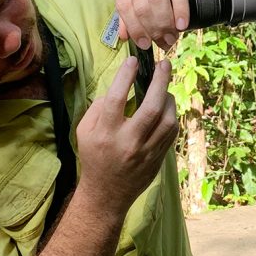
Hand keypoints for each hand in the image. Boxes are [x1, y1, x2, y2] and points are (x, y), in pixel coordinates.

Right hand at [75, 56, 177, 210]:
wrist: (107, 194)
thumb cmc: (93, 157)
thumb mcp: (84, 132)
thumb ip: (99, 108)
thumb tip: (119, 88)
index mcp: (105, 134)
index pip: (116, 99)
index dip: (125, 76)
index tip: (133, 61)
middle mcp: (127, 142)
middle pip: (150, 107)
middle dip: (160, 82)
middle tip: (165, 64)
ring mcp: (146, 152)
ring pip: (167, 120)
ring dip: (169, 99)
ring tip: (165, 88)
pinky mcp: (158, 159)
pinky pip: (171, 133)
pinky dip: (171, 116)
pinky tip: (166, 108)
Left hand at [114, 0, 201, 50]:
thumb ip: (129, 3)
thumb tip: (123, 34)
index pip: (123, 7)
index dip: (134, 29)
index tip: (144, 44)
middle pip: (140, 7)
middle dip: (152, 30)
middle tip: (163, 43)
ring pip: (156, 1)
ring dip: (165, 23)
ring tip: (173, 36)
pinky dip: (179, 9)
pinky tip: (183, 23)